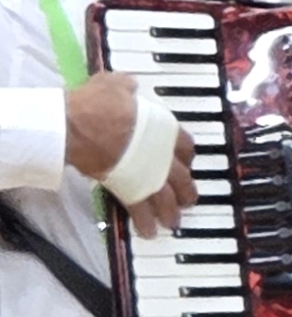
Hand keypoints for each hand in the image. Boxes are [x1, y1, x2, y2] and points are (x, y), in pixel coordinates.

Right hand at [61, 73, 191, 235]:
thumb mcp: (115, 84)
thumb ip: (126, 87)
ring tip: (173, 222)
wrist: (78, 124)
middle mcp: (162, 154)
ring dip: (172, 210)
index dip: (185, 155)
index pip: (185, 145)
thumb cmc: (95, 103)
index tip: (184, 162)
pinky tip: (149, 232)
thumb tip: (128, 85)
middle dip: (187, 188)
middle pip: (183, 175)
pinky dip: (145, 221)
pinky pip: (141, 208)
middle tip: (188, 197)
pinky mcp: (129, 187)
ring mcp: (147, 172)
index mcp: (164, 128)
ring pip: (168, 196)